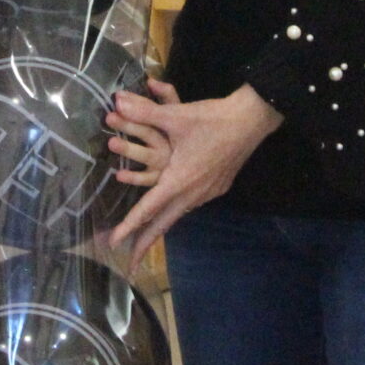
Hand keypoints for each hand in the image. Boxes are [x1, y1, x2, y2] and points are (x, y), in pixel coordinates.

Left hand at [105, 81, 280, 266]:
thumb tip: (116, 100)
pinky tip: (171, 210)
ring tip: (144, 239)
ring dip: (159, 228)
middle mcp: (192, 193)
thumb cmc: (212, 118)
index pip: (147, 210)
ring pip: (177, 216)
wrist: (251, 119)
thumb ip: (143, 111)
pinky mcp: (217, 187)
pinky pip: (190, 205)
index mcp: (178, 180)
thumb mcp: (174, 115)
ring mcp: (207, 193)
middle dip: (144, 244)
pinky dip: (175, 212)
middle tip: (129, 264)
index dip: (128, 227)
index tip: (113, 243)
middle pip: (163, 225)